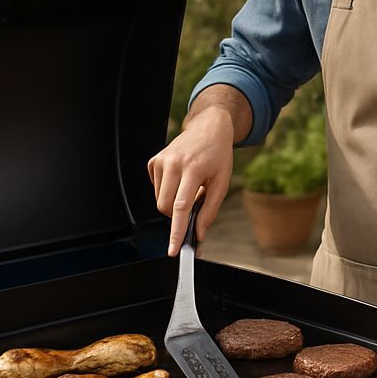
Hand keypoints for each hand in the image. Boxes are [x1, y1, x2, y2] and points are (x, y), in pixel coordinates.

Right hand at [148, 106, 235, 254]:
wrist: (208, 128)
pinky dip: (167, 191)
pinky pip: (156, 189)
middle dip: (177, 215)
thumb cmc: (218, 155)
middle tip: (194, 204)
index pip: (181, 206)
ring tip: (190, 186)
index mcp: (193, 169)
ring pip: (159, 200)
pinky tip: (180, 179)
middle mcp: (173, 163)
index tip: (173, 249)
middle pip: (165, 207)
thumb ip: (210, 209)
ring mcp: (161, 161)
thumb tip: (199, 233)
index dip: (176, 231)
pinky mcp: (154, 161)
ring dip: (174, 202)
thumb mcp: (222, 182)